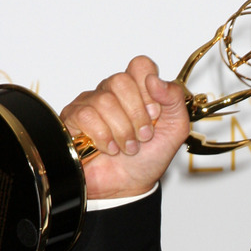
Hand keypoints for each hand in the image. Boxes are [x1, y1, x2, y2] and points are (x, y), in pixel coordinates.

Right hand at [60, 56, 189, 198]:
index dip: (149, 88)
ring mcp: (91, 103)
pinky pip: (86, 116)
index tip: (155, 112)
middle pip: (121, 80)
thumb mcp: (176, 128)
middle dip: (136, 114)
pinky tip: (109, 148)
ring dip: (122, 130)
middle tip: (143, 134)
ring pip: (104, 100)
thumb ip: (174, 98)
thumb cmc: (150, 156)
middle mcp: (114, 92)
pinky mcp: (73, 118)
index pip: (140, 65)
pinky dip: (103, 137)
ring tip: (128, 147)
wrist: (130, 185)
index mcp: (140, 89)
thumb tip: (155, 79)